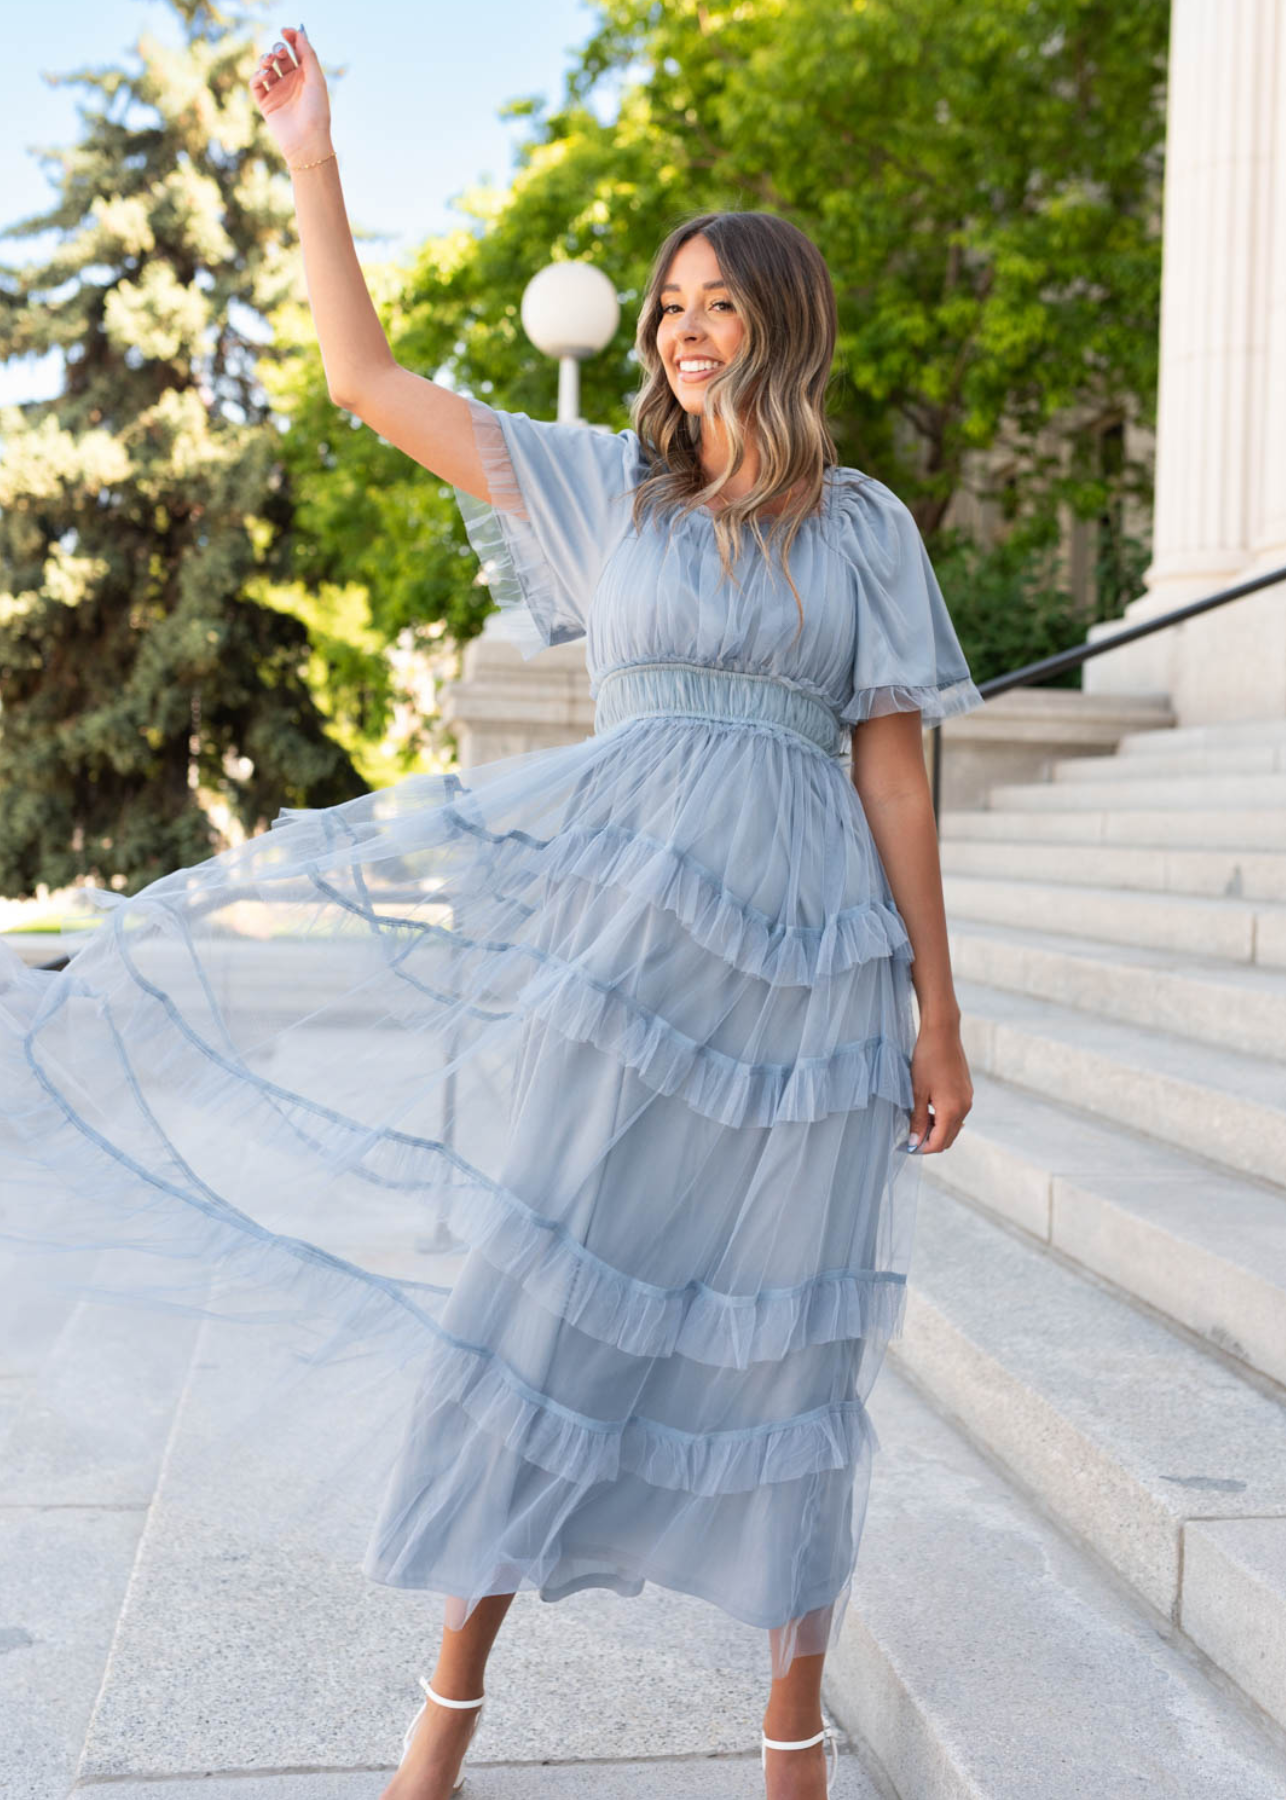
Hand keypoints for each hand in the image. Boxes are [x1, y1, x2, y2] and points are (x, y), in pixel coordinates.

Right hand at [249, 25, 331, 166]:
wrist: (307, 142)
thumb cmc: (316, 112)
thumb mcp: (316, 79)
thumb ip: (308, 55)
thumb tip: (299, 33)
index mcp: (305, 76)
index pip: (295, 51)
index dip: (290, 38)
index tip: (285, 31)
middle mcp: (291, 83)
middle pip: (279, 57)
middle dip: (277, 49)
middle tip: (280, 53)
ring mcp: (278, 92)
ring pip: (265, 67)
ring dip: (265, 59)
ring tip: (269, 63)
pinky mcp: (266, 104)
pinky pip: (256, 84)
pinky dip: (257, 75)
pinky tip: (264, 75)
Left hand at [906, 1016, 971, 1153]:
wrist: (943, 1034)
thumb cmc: (927, 1060)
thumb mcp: (917, 1092)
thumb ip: (918, 1119)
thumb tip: (914, 1142)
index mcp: (952, 1110)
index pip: (939, 1143)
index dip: (922, 1148)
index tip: (907, 1146)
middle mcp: (964, 1107)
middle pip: (948, 1138)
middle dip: (930, 1142)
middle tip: (910, 1136)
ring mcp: (968, 1099)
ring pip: (953, 1127)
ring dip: (937, 1129)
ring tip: (917, 1120)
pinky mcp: (967, 1091)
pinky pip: (957, 1114)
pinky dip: (943, 1118)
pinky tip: (928, 1108)